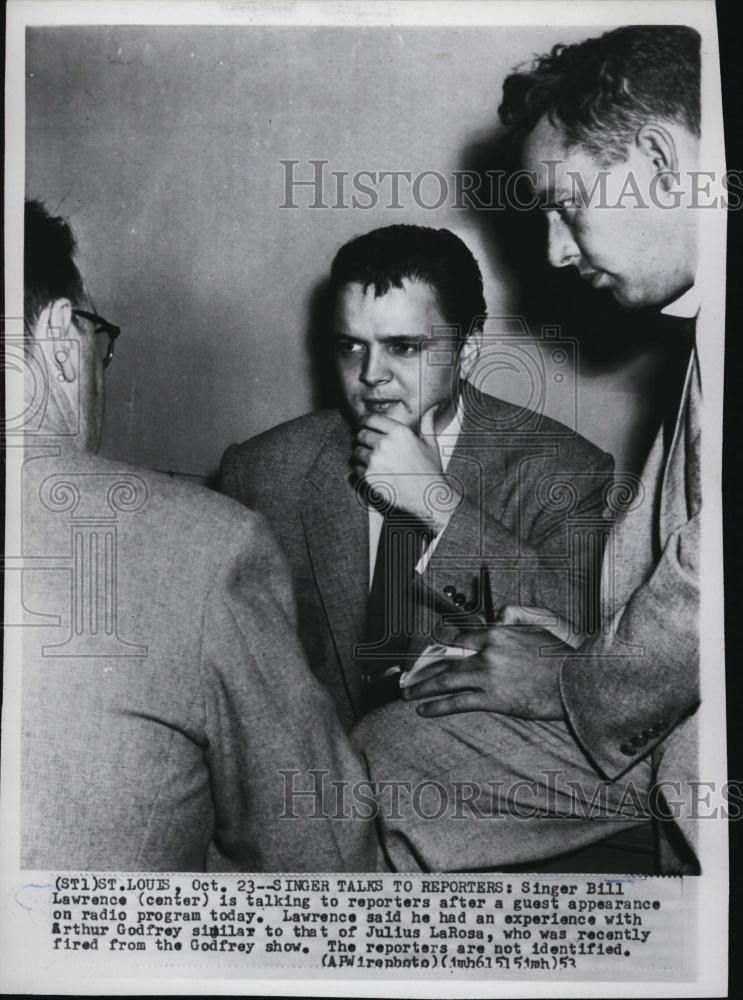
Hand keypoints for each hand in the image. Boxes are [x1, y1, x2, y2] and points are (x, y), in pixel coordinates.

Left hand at [353, 405, 460, 528]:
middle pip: (361, 434)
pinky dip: (362, 470)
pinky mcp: (369, 476)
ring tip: (372, 461)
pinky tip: (374, 473)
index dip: (365, 421)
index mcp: (399, 432)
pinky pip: (356, 468)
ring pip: (357, 451)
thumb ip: (427, 424)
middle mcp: (385, 443)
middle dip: (363, 439)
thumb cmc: (430, 471)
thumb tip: (431, 409)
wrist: (428, 496)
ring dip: (361, 455)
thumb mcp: (431, 444)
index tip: (363, 425)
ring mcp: (375, 460)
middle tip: (368, 445)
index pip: (372, 419)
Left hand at [400, 617, 570, 719]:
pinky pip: (457, 702)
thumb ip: (515, 614)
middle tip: (410, 676)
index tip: (435, 656)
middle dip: (425, 669)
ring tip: (410, 693)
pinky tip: (424, 710)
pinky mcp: (492, 698)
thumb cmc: (559, 655)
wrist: (575, 682)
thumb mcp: (540, 622)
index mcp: (497, 633)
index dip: (446, 651)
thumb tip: (498, 615)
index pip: (462, 640)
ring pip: (446, 681)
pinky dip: (437, 706)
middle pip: (448, 660)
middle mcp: (487, 653)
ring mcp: (488, 676)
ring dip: (423, 688)